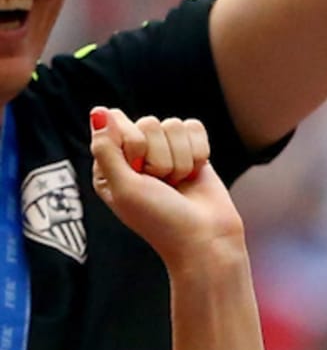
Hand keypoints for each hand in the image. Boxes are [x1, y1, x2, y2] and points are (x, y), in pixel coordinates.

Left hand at [87, 109, 240, 257]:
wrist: (205, 238)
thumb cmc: (160, 220)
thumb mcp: (122, 187)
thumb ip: (106, 148)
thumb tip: (99, 111)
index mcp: (111, 162)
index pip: (117, 122)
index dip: (133, 143)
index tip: (139, 171)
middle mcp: (137, 154)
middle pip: (148, 122)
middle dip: (160, 157)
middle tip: (162, 184)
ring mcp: (166, 151)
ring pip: (174, 126)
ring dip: (181, 160)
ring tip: (178, 184)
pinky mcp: (193, 151)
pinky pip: (195, 128)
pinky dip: (199, 153)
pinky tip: (194, 174)